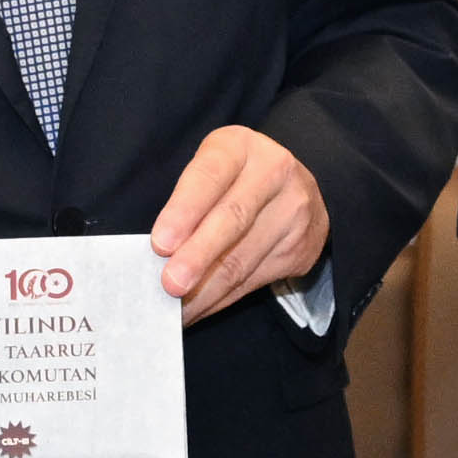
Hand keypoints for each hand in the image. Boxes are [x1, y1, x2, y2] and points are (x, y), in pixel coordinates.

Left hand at [152, 125, 329, 317]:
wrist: (298, 188)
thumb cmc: (235, 177)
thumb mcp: (212, 167)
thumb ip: (189, 198)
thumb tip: (157, 254)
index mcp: (240, 147)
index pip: (210, 177)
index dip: (184, 211)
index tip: (161, 243)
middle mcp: (274, 173)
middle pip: (232, 220)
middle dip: (197, 257)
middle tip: (169, 285)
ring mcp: (293, 212)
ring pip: (242, 260)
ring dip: (204, 291)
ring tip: (174, 310)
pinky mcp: (299, 248)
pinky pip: (252, 281)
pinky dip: (220, 300)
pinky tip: (197, 309)